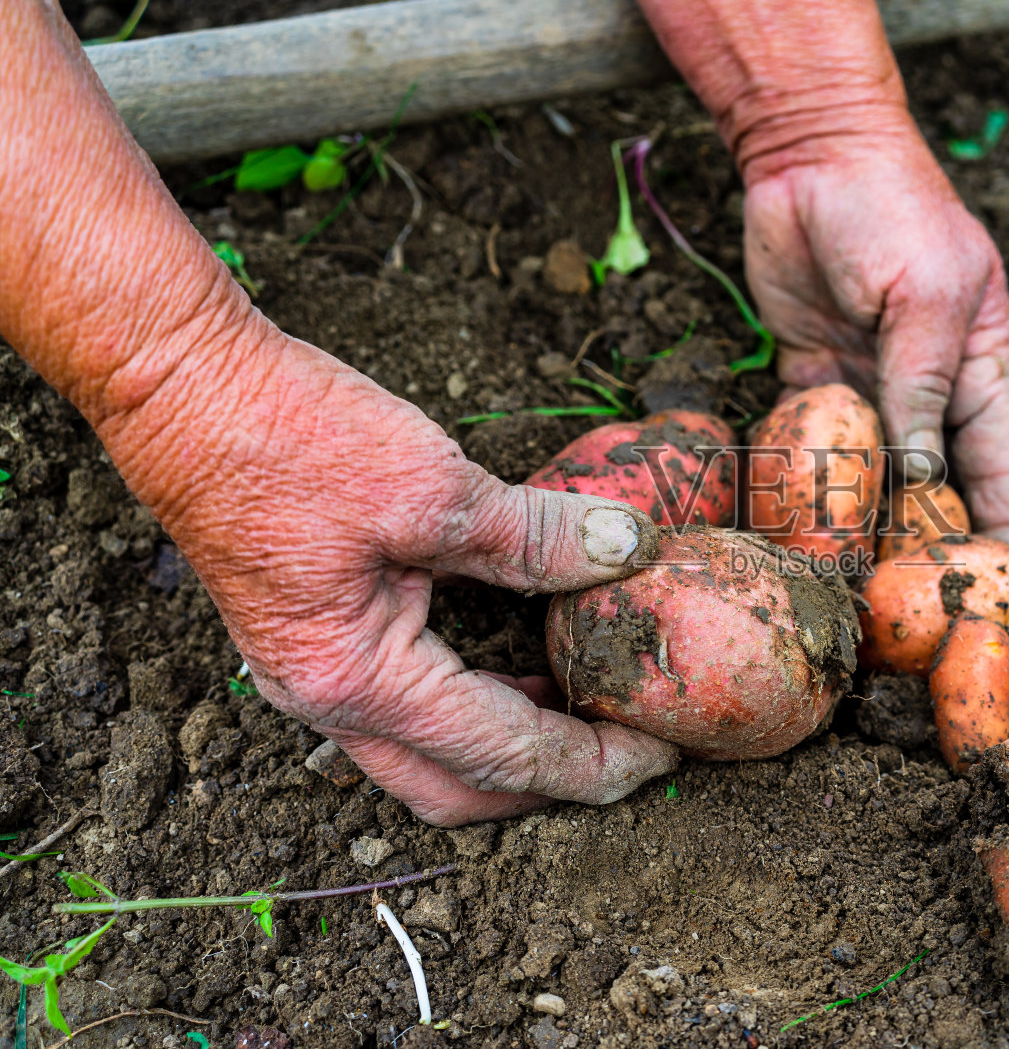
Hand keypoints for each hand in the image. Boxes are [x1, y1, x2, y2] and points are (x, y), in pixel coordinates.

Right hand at [0, 0, 675, 827]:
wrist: (179, 386)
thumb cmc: (289, 435)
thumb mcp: (435, 486)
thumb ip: (538, 535)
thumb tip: (634, 549)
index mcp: (358, 680)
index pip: (503, 753)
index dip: (592, 762)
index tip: (662, 753)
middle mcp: (327, 700)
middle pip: (459, 788)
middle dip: (551, 784)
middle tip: (631, 751)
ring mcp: (310, 676)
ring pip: (430, 756)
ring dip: (511, 748)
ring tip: (591, 710)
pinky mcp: (311, 640)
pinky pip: (407, 707)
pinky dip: (474, 704)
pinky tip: (522, 660)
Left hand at [741, 124, 1008, 549]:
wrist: (809, 151)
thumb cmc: (891, 208)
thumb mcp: (924, 295)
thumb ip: (921, 386)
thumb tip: (924, 476)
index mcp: (982, 362)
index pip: (1002, 459)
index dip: (1004, 521)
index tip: (1005, 583)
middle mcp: (931, 382)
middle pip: (937, 478)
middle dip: (930, 536)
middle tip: (918, 600)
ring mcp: (871, 380)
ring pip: (874, 468)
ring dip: (866, 519)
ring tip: (856, 580)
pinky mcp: (814, 372)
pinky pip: (815, 440)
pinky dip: (808, 479)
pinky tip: (801, 525)